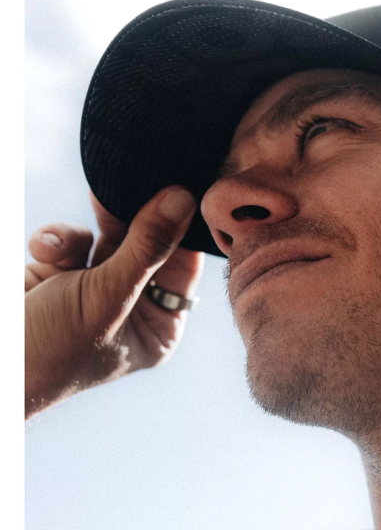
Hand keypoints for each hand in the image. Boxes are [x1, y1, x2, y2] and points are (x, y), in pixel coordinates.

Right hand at [25, 186, 203, 418]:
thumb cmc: (50, 349)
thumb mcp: (106, 296)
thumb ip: (146, 247)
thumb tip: (183, 199)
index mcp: (156, 326)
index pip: (185, 268)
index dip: (185, 230)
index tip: (184, 189)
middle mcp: (132, 308)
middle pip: (149, 247)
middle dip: (137, 217)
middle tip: (136, 183)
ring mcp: (97, 290)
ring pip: (111, 237)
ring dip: (95, 224)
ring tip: (95, 199)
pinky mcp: (62, 275)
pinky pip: (74, 242)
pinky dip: (59, 240)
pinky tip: (44, 250)